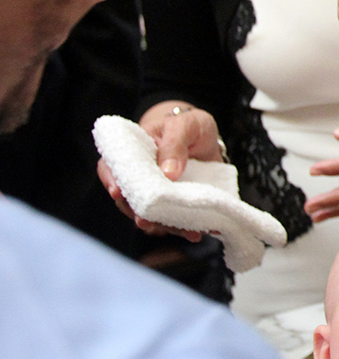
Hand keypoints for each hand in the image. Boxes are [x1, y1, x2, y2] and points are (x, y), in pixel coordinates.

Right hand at [97, 101, 225, 241]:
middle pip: (130, 199)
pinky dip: (184, 228)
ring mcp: (157, 194)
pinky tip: (197, 233)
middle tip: (147, 223)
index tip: (117, 192)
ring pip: (153, 215)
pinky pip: (175, 220)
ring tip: (186, 232)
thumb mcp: (184, 125)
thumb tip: (168, 172)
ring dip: (166, 226)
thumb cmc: (189, 126)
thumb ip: (175, 144)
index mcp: (132, 153)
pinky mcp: (175, 204)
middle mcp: (140, 177)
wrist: (208, 138)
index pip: (110, 167)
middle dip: (138, 214)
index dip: (111, 180)